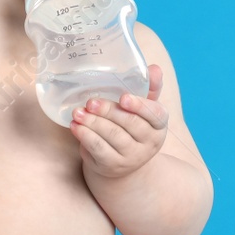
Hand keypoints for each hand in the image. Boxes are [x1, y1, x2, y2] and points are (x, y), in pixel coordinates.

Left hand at [69, 64, 167, 180]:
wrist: (123, 164)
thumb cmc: (131, 127)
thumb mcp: (142, 107)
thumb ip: (149, 87)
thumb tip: (155, 68)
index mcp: (159, 125)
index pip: (155, 114)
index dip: (140, 106)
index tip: (123, 97)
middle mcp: (149, 143)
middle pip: (130, 124)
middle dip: (109, 111)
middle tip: (91, 101)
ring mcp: (131, 157)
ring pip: (112, 136)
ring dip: (93, 122)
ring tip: (77, 112)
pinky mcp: (112, 165)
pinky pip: (99, 149)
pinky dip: (86, 136)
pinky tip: (75, 126)